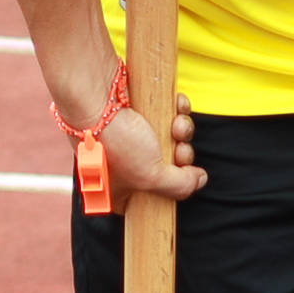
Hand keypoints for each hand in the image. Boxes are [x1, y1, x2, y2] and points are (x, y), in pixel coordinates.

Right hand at [88, 99, 202, 204]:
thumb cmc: (112, 138)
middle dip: (180, 155)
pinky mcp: (139, 109)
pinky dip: (177, 109)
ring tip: (175, 125)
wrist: (95, 93)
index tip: (177, 179)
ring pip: (170, 138)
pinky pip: (168, 112)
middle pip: (167, 167)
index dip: (169, 190)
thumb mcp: (150, 176)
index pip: (150, 199)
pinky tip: (175, 106)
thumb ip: (180, 185)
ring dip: (181, 130)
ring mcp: (131, 134)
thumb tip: (198, 180)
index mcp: (117, 186)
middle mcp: (122, 162)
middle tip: (177, 150)